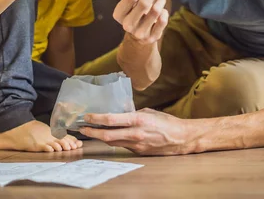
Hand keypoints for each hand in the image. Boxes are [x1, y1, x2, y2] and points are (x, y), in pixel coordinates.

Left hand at [79, 108, 194, 155]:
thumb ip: (133, 114)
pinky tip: (108, 136)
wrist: (181, 138)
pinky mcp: (138, 152)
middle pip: (108, 135)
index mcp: (138, 120)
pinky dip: (114, 140)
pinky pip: (122, 145)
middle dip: (92, 132)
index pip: (112, 120)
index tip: (87, 116)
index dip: (96, 119)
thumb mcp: (148, 112)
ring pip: (113, 142)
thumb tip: (120, 113)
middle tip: (82, 128)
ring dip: (100, 137)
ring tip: (91, 131)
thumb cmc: (167, 122)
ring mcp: (136, 145)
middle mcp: (135, 134)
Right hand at [113, 0, 168, 44]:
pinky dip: (164, 12)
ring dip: (160, 0)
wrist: (138, 37)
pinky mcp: (151, 38)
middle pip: (144, 2)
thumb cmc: (136, 14)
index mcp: (119, 14)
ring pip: (155, 10)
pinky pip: (163, 20)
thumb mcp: (132, 4)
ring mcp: (139, 33)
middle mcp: (127, 24)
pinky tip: (162, 11)